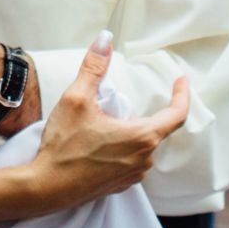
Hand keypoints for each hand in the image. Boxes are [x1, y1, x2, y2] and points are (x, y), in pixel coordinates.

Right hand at [32, 33, 188, 209]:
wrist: (46, 188)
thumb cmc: (63, 146)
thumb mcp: (76, 99)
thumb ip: (94, 67)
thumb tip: (105, 39)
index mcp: (142, 137)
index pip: (177, 114)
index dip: (182, 94)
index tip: (180, 80)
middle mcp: (143, 159)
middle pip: (153, 127)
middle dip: (136, 111)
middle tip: (110, 103)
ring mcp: (133, 176)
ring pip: (140, 144)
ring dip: (128, 130)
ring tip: (100, 124)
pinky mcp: (120, 185)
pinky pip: (129, 160)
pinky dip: (120, 147)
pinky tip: (96, 144)